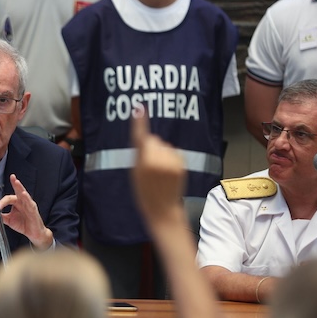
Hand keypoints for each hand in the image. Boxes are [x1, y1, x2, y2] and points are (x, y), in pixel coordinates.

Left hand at [0, 174, 52, 248]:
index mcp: (17, 203)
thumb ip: (1, 216)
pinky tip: (23, 194)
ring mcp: (29, 205)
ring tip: (16, 182)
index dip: (1, 202)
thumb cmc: (23, 224)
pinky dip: (26, 198)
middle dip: (15, 183)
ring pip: (24, 194)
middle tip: (12, 177)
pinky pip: (30, 202)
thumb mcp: (9, 220)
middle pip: (18, 190)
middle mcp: (23, 202)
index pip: (8, 198)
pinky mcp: (33, 209)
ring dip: (20, 187)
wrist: (33, 233)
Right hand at [130, 108, 186, 222]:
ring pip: (163, 145)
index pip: (142, 137)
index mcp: (144, 163)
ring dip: (161, 154)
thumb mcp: (135, 174)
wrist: (163, 210)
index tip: (139, 107)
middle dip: (151, 148)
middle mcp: (159, 160)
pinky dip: (170, 158)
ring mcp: (172, 162)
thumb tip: (145, 137)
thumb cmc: (145, 193)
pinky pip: (173, 152)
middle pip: (153, 140)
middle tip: (148, 167)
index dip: (140, 122)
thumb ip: (139, 154)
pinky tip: (168, 173)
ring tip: (159, 173)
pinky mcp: (182, 164)